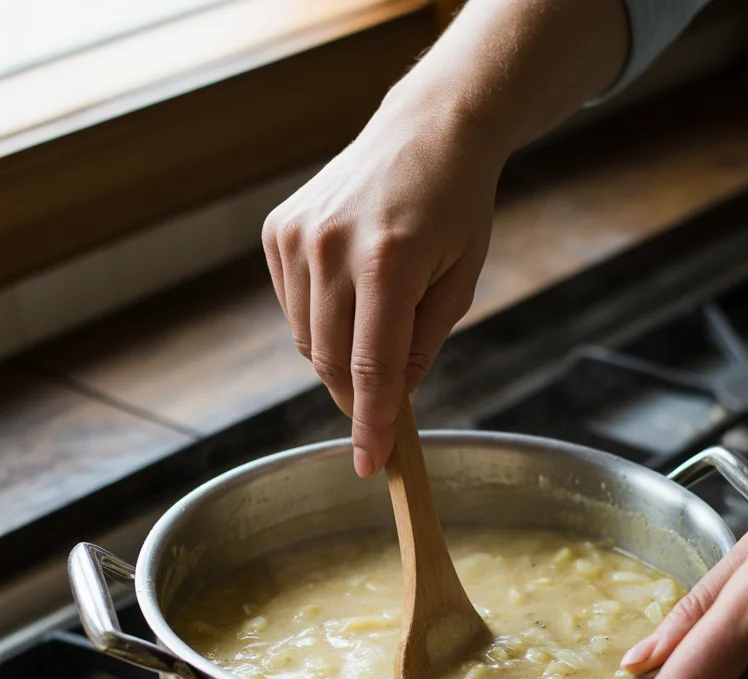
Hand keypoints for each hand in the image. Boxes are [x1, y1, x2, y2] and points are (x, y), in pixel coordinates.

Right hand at [262, 88, 502, 477]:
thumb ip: (421, 347)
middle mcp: (332, 248)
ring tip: (376, 321)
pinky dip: (318, 321)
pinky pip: (292, 308)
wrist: (426, 133)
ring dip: (337, 357)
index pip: (372, 370)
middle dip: (355, 398)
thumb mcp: (459, 285)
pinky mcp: (278, 231)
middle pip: (330, 363)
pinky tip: (350, 292)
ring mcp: (298, 236)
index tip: (368, 466)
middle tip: (381, 408)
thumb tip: (389, 402)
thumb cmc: (456, 210)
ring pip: (306, 341)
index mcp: (388, 262)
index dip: (372, 426)